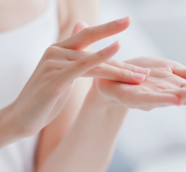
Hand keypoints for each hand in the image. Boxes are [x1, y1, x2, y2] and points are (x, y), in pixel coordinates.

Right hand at [1, 17, 148, 140]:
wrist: (22, 117)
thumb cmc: (46, 97)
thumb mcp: (63, 72)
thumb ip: (75, 54)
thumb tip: (82, 27)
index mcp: (60, 49)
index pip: (89, 35)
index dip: (109, 28)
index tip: (127, 21)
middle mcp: (56, 51)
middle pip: (95, 46)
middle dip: (122, 56)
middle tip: (145, 66)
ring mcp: (54, 63)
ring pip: (94, 62)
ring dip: (120, 70)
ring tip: (141, 76)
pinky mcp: (54, 79)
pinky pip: (82, 67)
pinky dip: (100, 59)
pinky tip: (116, 48)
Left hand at [94, 57, 185, 110]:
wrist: (113, 76)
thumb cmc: (142, 73)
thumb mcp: (169, 70)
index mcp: (172, 86)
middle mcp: (162, 94)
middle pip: (182, 95)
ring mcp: (147, 97)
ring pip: (166, 98)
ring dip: (182, 97)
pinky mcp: (130, 97)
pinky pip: (145, 98)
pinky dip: (159, 99)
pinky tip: (172, 99)